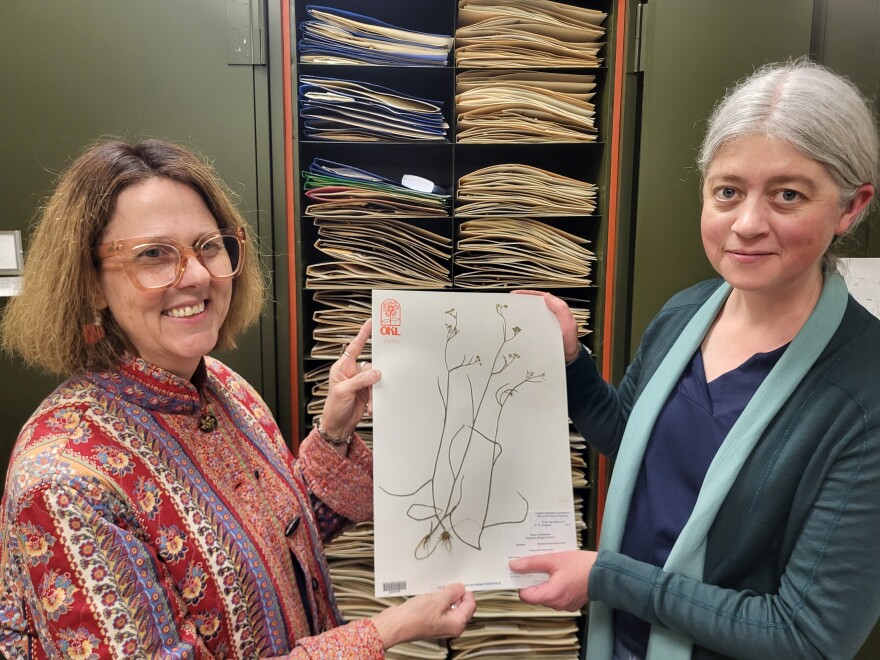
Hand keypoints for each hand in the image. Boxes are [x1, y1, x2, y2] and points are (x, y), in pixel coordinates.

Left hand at [320, 320, 380, 440]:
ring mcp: (360, 382)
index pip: (354, 347)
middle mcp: (352, 373)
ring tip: (368, 402)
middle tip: (374, 382)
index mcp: (342, 367)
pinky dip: (375, 398)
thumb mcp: (344, 391)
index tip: (370, 323)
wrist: (338, 425)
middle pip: (370, 365)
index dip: (363, 335)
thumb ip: (360, 380)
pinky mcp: (367, 392)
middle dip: (373, 376)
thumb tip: (376, 372)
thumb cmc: (334, 407)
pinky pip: (377, 390)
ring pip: (376, 379)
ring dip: (373, 392)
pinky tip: (370, 406)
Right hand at [371, 583, 475, 649]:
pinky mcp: (430, 621)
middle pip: (461, 606)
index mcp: (457, 624)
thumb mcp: (438, 599)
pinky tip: (430, 594)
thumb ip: (453, 592)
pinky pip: (438, 607)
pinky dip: (436, 599)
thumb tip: (460, 588)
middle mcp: (450, 626)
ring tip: (437, 589)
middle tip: (449, 584)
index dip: (467, 591)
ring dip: (445, 596)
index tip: (461, 582)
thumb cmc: (414, 618)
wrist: (396, 624)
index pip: (470, 605)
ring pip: (449, 606)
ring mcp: (439, 624)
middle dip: (456, 594)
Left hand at [509, 550, 596, 611]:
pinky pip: (556, 597)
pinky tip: (559, 575)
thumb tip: (514, 566)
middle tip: (537, 566)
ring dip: (545, 583)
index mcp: (551, 595)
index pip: (525, 596)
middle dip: (533, 581)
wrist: (604, 573)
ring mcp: (564, 605)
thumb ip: (532, 563)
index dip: (520, 583)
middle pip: (535, 595)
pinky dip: (554, 587)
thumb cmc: (582, 566)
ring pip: (546, 596)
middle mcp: (557, 604)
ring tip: (551, 569)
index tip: (521, 573)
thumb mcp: (554, 559)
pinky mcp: (570, 603)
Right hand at [511, 290, 579, 362]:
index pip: (540, 298)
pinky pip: (525, 329)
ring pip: (527, 317)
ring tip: (506, 315)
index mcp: (554, 311)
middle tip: (507, 303)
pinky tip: (510, 329)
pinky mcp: (535, 336)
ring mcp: (540, 326)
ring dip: (517, 315)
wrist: (568, 360)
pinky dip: (518, 327)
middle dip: (519, 303)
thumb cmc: (569, 342)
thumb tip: (547, 296)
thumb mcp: (569, 325)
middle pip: (531, 306)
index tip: (516, 294)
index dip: (528, 294)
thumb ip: (562, 310)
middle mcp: (546, 317)